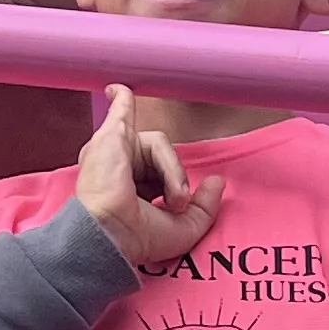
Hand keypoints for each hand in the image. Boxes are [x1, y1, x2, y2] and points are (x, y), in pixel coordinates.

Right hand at [75, 84, 224, 266]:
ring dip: (172, 169)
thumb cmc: (137, 239)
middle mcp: (119, 168)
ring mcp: (113, 151)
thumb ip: (205, 206)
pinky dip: (123, 98)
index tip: (177, 204)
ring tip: (170, 193)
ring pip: (160, 144)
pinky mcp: (110, 136)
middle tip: (176, 203)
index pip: (160, 175)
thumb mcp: (185, 228)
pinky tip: (118, 90)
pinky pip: (123, 109)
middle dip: (176, 179)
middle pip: (163, 158)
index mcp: (131, 189)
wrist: (111, 235)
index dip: (174, 185)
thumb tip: (218, 182)